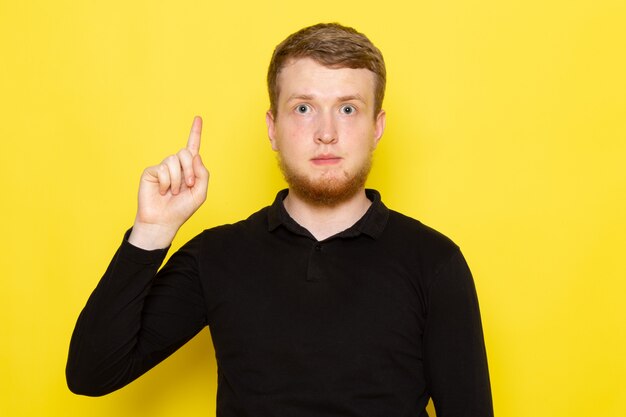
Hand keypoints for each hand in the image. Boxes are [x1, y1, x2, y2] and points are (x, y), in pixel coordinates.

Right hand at [128, 116, 208, 248]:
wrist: (163, 221)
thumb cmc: (181, 209)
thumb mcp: (199, 193)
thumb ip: (202, 174)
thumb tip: (195, 155)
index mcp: (189, 169)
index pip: (193, 148)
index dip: (195, 132)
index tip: (198, 118)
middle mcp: (176, 166)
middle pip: (185, 153)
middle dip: (189, 170)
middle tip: (187, 186)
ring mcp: (163, 168)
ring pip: (174, 160)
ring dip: (177, 179)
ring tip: (172, 192)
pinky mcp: (151, 172)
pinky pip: (162, 169)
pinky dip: (166, 183)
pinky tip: (162, 192)